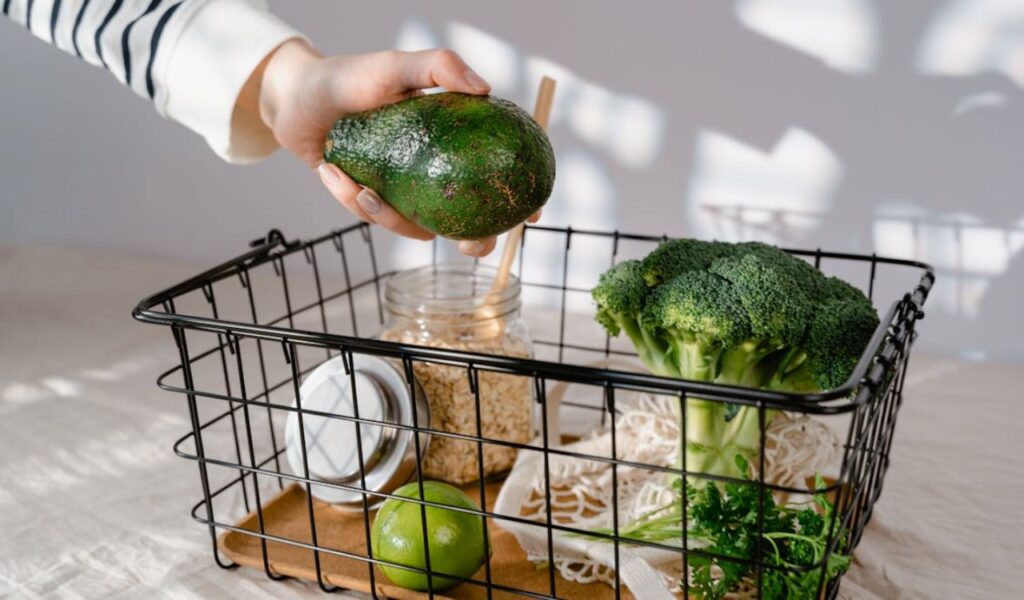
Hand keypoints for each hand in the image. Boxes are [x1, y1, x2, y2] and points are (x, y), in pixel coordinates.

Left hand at [256, 40, 538, 255]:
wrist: (297, 97)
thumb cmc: (350, 77)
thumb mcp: (396, 65)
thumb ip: (439, 66)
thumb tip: (484, 89)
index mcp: (451, 143)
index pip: (495, 174)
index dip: (518, 196)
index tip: (529, 212)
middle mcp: (433, 172)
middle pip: (468, 219)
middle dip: (473, 240)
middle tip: (465, 243)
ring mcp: (404, 191)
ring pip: (416, 227)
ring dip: (390, 217)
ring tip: (361, 188)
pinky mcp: (372, 203)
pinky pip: (372, 217)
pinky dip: (350, 198)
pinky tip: (330, 172)